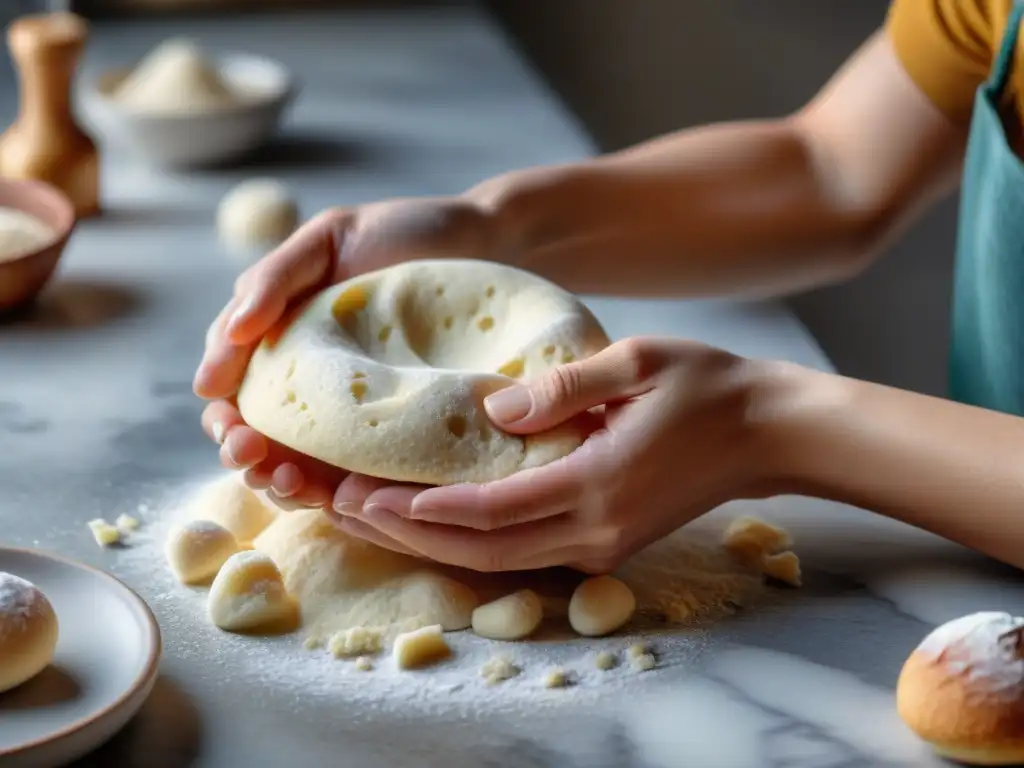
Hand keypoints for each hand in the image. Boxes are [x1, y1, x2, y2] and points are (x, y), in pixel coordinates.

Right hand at [193, 196, 505, 508]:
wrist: (490, 246)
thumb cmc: (405, 237)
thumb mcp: (329, 239)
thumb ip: (273, 279)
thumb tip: (231, 335)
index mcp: (281, 344)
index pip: (231, 390)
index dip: (222, 413)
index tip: (229, 423)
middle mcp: (309, 388)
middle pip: (257, 438)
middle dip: (245, 456)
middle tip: (252, 457)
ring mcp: (352, 418)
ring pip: (301, 467)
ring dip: (284, 485)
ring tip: (293, 482)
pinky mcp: (397, 440)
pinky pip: (363, 478)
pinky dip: (344, 495)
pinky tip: (343, 497)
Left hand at [329, 337, 783, 572]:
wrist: (768, 433)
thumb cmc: (706, 388)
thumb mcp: (637, 361)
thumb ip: (563, 386)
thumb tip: (491, 407)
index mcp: (597, 484)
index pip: (490, 511)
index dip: (422, 509)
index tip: (362, 494)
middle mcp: (594, 529)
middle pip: (482, 550)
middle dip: (408, 535)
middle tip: (343, 510)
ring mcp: (602, 544)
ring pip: (498, 561)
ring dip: (432, 545)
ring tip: (371, 519)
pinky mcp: (606, 542)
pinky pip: (523, 552)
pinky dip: (470, 542)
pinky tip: (435, 521)